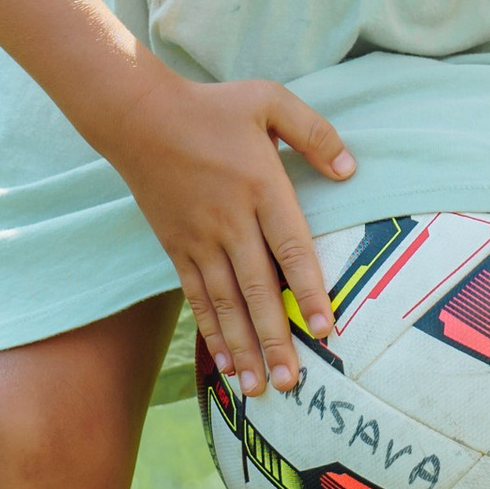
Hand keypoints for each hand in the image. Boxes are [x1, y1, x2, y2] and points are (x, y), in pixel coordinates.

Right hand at [111, 73, 356, 394]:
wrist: (139, 115)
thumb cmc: (211, 106)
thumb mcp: (269, 100)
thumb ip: (314, 132)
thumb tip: (350, 169)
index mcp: (261, 185)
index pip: (291, 247)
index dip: (307, 290)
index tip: (323, 328)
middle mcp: (231, 220)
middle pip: (257, 288)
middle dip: (275, 338)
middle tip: (293, 381)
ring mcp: (200, 238)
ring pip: (226, 303)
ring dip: (244, 347)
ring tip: (261, 388)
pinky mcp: (176, 247)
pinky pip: (197, 297)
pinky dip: (212, 331)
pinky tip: (225, 362)